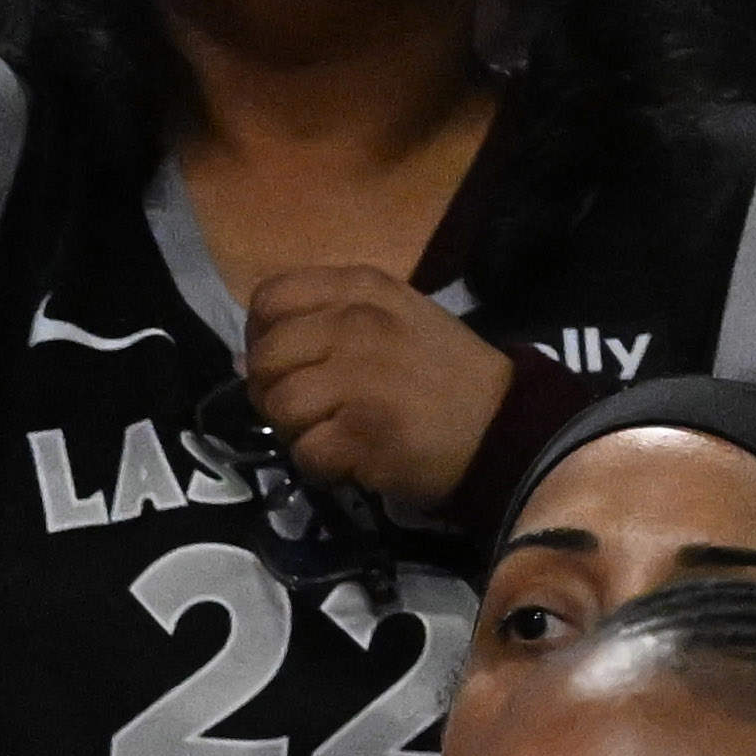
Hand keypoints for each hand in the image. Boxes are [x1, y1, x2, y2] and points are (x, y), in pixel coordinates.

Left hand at [243, 268, 518, 513]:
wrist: (505, 426)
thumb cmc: (444, 374)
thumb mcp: (393, 318)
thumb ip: (326, 321)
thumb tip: (250, 353)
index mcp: (362, 289)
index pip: (270, 298)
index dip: (263, 336)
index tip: (286, 364)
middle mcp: (356, 323)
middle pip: (266, 356)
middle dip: (273, 392)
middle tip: (309, 411)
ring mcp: (359, 376)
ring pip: (279, 405)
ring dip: (296, 432)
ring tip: (332, 434)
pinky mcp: (362, 431)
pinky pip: (305, 452)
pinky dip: (320, 466)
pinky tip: (350, 460)